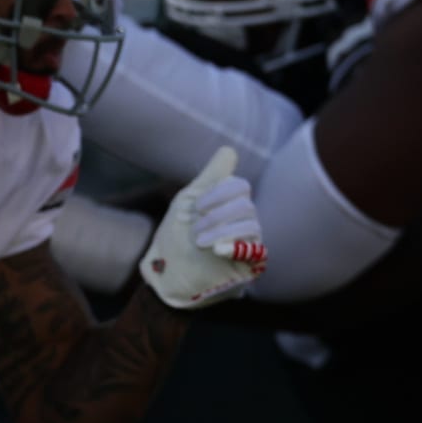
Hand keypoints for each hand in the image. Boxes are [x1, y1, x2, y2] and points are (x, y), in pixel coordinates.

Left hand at [138, 146, 267, 308]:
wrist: (165, 273)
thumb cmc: (175, 237)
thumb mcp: (188, 202)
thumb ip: (211, 177)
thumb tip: (229, 149)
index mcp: (230, 205)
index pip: (240, 187)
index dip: (218, 193)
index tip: (197, 207)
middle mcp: (243, 222)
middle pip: (246, 206)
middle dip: (216, 215)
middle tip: (195, 229)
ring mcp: (247, 244)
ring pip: (251, 226)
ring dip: (221, 230)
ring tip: (199, 242)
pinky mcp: (249, 266)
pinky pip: (256, 250)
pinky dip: (234, 245)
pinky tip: (216, 250)